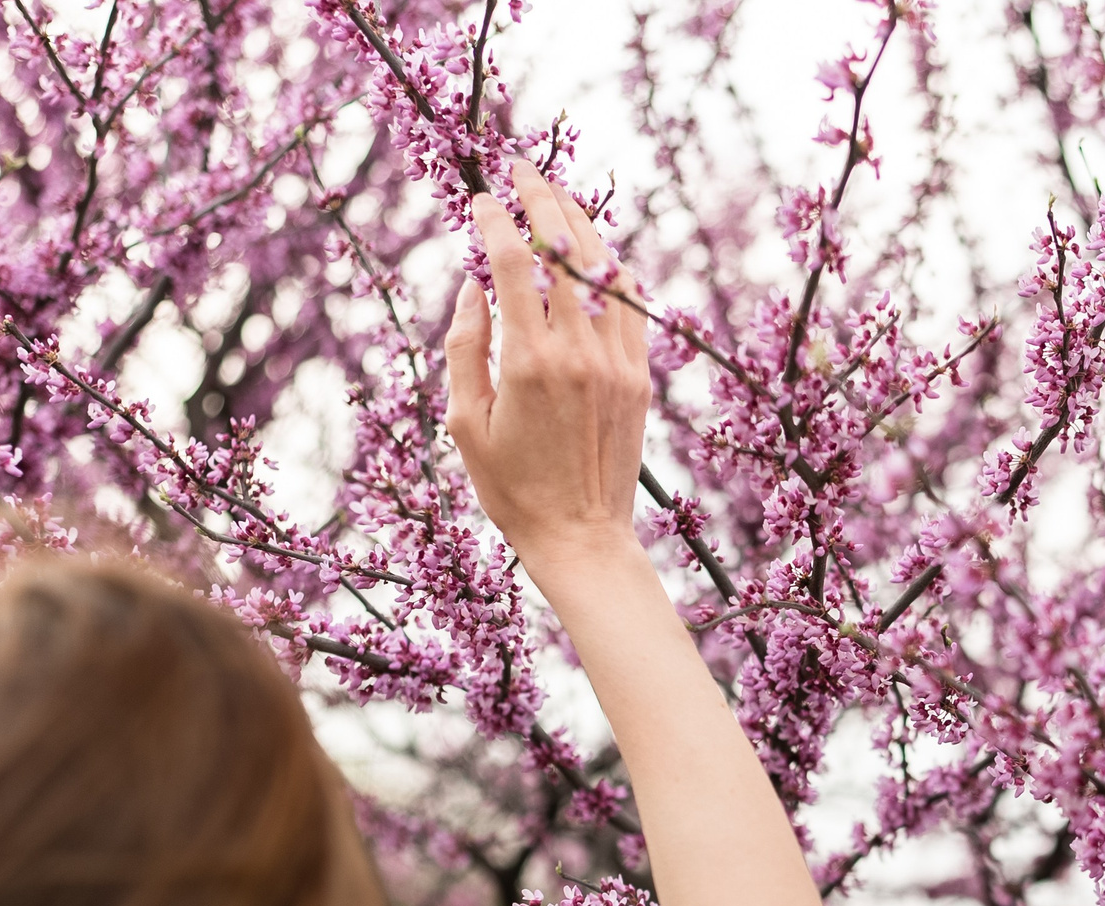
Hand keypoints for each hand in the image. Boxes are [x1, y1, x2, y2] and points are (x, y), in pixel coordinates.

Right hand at [444, 163, 652, 590]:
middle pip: (563, 250)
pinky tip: (596, 252)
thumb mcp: (466, 425)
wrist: (582, 537)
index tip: (479, 199)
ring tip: (557, 194)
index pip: (510, 263)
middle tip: (521, 169)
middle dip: (540, 198)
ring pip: (603, 269)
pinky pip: (632, 305)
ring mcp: (616, 362)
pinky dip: (613, 269)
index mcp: (528, 362)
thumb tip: (471, 286)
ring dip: (579, 223)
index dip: (494, 220)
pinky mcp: (640, 376)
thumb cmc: (513, 491)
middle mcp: (578, 352)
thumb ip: (464, 348)